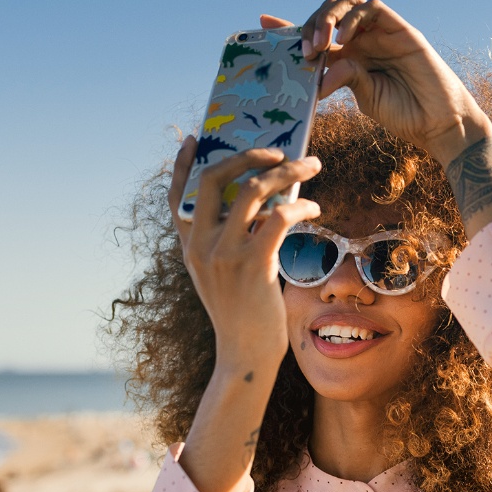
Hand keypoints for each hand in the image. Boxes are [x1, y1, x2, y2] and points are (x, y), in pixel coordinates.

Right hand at [167, 136, 321, 364]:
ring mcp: (224, 253)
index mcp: (189, 245)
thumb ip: (230, 240)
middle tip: (276, 149)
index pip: (177, 196)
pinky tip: (315, 209)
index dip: (182, 164)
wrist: (244, 353)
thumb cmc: (242, 313)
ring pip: (254, 190)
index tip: (195, 139)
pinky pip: (280, 217)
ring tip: (311, 166)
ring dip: (288, 171)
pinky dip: (301, 205)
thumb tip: (264, 203)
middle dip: (247, 154)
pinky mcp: (253, 264)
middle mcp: (200, 245)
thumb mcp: (222, 274)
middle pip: (215, 178)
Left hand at [259, 0, 491, 164]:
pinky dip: (353, 18)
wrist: (439, 122)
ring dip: (327, 18)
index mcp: (349, 56)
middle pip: (327, 12)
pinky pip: (372, 8)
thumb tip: (318, 73)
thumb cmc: (404, 114)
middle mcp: (362, 39)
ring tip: (321, 46)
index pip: (315, 33)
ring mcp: (381, 32)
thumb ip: (344, 77)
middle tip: (303, 50)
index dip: (290, 26)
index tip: (262, 22)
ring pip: (347, 2)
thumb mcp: (365, 97)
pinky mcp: (400, 28)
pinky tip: (343, 40)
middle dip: (309, 24)